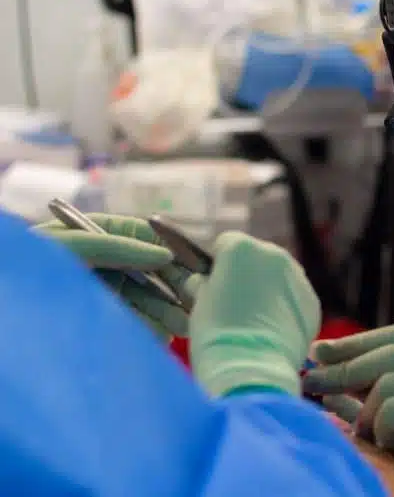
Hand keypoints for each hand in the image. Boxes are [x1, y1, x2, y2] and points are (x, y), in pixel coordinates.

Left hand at [34, 214, 198, 341]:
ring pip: (142, 300)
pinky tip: (164, 336)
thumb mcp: (71, 245)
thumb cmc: (26, 271)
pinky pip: (130, 325)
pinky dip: (150, 330)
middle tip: (196, 298)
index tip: (192, 259)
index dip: (166, 245)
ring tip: (186, 324)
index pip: (138, 234)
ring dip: (166, 310)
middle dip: (171, 284)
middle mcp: (96, 265)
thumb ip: (119, 246)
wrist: (4, 315)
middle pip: (146, 270)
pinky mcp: (96, 325)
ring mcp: (96, 296)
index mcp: (89, 237)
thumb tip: (165, 254)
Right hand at [189, 231, 321, 396]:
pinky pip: (294, 298)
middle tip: (234, 303)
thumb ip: (204, 282)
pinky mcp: (312, 301)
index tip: (212, 283)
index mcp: (241, 247)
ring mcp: (297, 277)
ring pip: (279, 276)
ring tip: (253, 320)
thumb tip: (204, 280)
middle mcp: (274, 254)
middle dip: (246, 273)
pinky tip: (272, 330)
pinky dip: (285, 308)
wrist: (252, 367)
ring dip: (268, 289)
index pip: (225, 243)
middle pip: (256, 256)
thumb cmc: (215, 333)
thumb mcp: (198, 302)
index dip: (217, 263)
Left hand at [302, 324, 393, 496]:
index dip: (357, 342)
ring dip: (371, 418)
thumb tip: (326, 366)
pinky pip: (390, 413)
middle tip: (309, 382)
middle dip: (342, 370)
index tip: (321, 350)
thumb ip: (390, 381)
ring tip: (381, 439)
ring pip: (383, 387)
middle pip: (385, 355)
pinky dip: (385, 434)